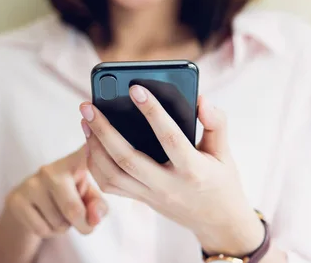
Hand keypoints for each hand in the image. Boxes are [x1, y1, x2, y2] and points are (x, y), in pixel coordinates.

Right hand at [5, 146, 107, 238]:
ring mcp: (31, 183)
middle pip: (74, 210)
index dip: (92, 140)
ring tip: (58, 215)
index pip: (86, 152)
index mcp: (75, 163)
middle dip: (84, 226)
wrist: (30, 207)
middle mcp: (51, 168)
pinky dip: (48, 232)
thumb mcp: (88, 200)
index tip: (92, 110)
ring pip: (58, 223)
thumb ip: (98, 207)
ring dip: (63, 228)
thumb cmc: (68, 198)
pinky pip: (41, 229)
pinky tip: (44, 219)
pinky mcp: (16, 199)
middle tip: (84, 225)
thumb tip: (93, 218)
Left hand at [79, 85, 264, 256]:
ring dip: (93, 147)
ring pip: (112, 175)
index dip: (152, 112)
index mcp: (193, 170)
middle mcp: (167, 185)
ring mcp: (150, 196)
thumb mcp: (225, 153)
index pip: (169, 138)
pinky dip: (94, 164)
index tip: (135, 88)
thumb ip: (216, 124)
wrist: (217, 223)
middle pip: (127, 158)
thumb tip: (200, 99)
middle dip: (103, 130)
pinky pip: (109, 186)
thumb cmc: (221, 181)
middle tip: (87, 105)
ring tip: (85, 121)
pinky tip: (90, 143)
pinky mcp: (139, 200)